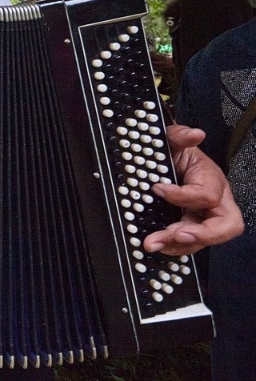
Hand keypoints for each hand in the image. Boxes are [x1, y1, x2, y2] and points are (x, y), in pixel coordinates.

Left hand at [143, 125, 243, 255]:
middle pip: (227, 225)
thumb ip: (180, 135)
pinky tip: (158, 245)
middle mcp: (215, 202)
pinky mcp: (192, 227)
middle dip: (202, 234)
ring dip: (180, 245)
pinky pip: (190, 244)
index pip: (207, 195)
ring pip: (206, 240)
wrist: (169, 162)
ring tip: (154, 243)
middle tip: (176, 234)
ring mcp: (205, 217)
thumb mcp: (174, 140)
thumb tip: (194, 134)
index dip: (182, 195)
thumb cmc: (177, 153)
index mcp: (212, 180)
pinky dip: (174, 247)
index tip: (158, 188)